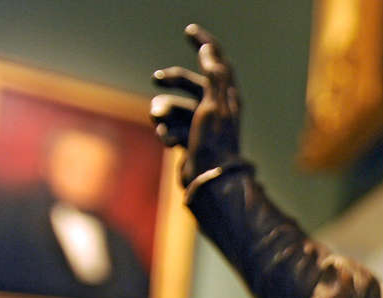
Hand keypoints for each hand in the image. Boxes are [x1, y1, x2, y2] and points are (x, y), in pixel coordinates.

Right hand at [150, 24, 241, 184]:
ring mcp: (200, 124)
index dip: (205, 44)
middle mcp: (214, 108)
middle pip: (188, 82)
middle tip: (156, 79)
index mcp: (226, 96)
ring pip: (173, 106)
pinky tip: (170, 143)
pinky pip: (169, 127)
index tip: (190, 31)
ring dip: (163, 114)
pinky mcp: (188, 140)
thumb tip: (209, 50)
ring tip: (162, 125)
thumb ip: (214, 77)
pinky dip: (166, 132)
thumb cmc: (214, 143)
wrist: (209, 181)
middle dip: (170, 80)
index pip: (217, 62)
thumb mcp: (214, 105)